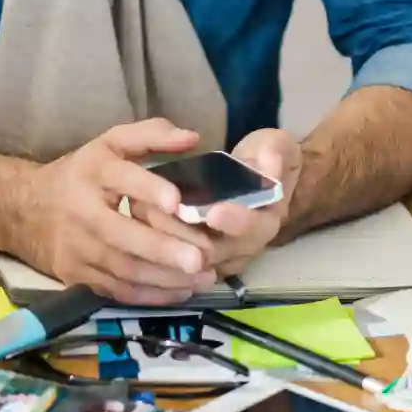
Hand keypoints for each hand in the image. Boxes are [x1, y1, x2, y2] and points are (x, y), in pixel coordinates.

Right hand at [16, 119, 216, 305]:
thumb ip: (151, 135)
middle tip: (199, 258)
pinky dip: (152, 295)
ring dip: (166, 278)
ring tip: (203, 278)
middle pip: (122, 235)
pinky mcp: (79, 277)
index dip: (147, 189)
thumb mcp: (110, 144)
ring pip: (124, 269)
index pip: (120, 178)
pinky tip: (182, 292)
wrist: (26, 210)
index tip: (176, 201)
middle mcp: (83, 212)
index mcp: (94, 173)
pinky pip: (118, 291)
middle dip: (161, 248)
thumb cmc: (82, 175)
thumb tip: (193, 138)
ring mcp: (79, 249)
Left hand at [138, 128, 297, 278]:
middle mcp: (244, 245)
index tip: (213, 211)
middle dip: (185, 233)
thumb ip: (273, 153)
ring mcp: (220, 255)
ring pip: (188, 262)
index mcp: (266, 220)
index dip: (235, 222)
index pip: (253, 229)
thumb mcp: (275, 147)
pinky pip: (174, 264)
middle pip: (214, 252)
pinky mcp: (196, 257)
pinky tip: (136, 226)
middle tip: (160, 210)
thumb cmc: (265, 159)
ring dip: (164, 239)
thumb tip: (268, 163)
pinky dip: (155, 249)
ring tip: (143, 211)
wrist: (261, 178)